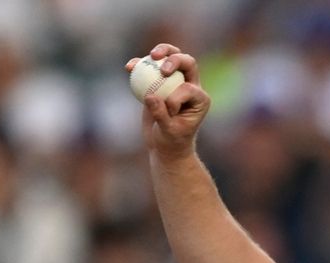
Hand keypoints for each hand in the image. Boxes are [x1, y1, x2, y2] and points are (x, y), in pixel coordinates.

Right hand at [126, 44, 210, 160]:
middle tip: (161, 67)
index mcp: (200, 99)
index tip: (168, 112)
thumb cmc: (171, 141)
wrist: (164, 144)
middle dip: (175, 60)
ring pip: (173, 58)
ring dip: (162, 51)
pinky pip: (151, 67)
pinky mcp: (160, 82)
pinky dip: (141, 64)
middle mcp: (191, 86)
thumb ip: (161, 114)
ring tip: (150, 56)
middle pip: (188, 63)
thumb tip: (150, 96)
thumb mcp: (168, 132)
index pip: (188, 88)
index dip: (175, 97)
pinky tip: (129, 66)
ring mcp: (176, 81)